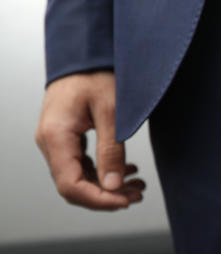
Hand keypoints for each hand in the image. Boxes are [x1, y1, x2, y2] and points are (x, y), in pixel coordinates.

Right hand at [35, 71, 144, 209]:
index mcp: (56, 137)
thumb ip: (112, 151)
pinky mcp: (66, 138)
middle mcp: (50, 142)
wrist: (85, 52)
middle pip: (73, 186)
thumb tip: (113, 186)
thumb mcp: (112, 111)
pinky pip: (82, 165)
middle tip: (138, 194)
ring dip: (108, 186)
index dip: (99, 200)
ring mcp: (56, 141)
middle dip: (106, 196)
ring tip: (138, 186)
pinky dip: (104, 172)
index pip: (71, 185)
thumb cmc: (97, 73)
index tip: (126, 201)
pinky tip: (128, 171)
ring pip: (79, 177)